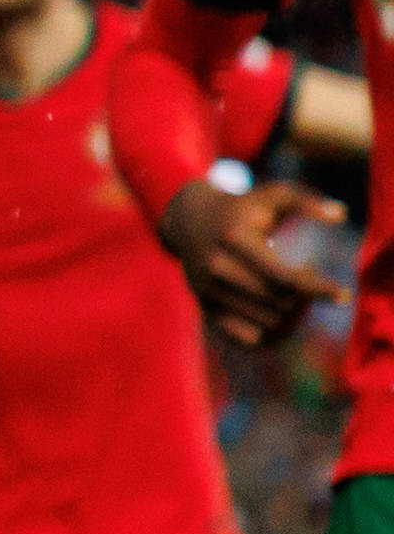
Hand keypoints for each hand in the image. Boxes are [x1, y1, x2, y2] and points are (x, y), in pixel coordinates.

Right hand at [156, 172, 346, 345]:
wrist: (189, 220)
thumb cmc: (243, 207)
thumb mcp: (272, 195)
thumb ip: (305, 201)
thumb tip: (341, 214)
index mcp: (235, 239)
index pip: (284, 277)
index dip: (318, 288)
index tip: (344, 294)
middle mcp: (217, 268)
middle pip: (279, 302)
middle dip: (306, 298)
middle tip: (310, 280)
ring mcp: (208, 291)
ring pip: (267, 323)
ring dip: (293, 315)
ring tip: (297, 295)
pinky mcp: (205, 307)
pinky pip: (247, 338)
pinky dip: (272, 335)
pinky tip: (282, 317)